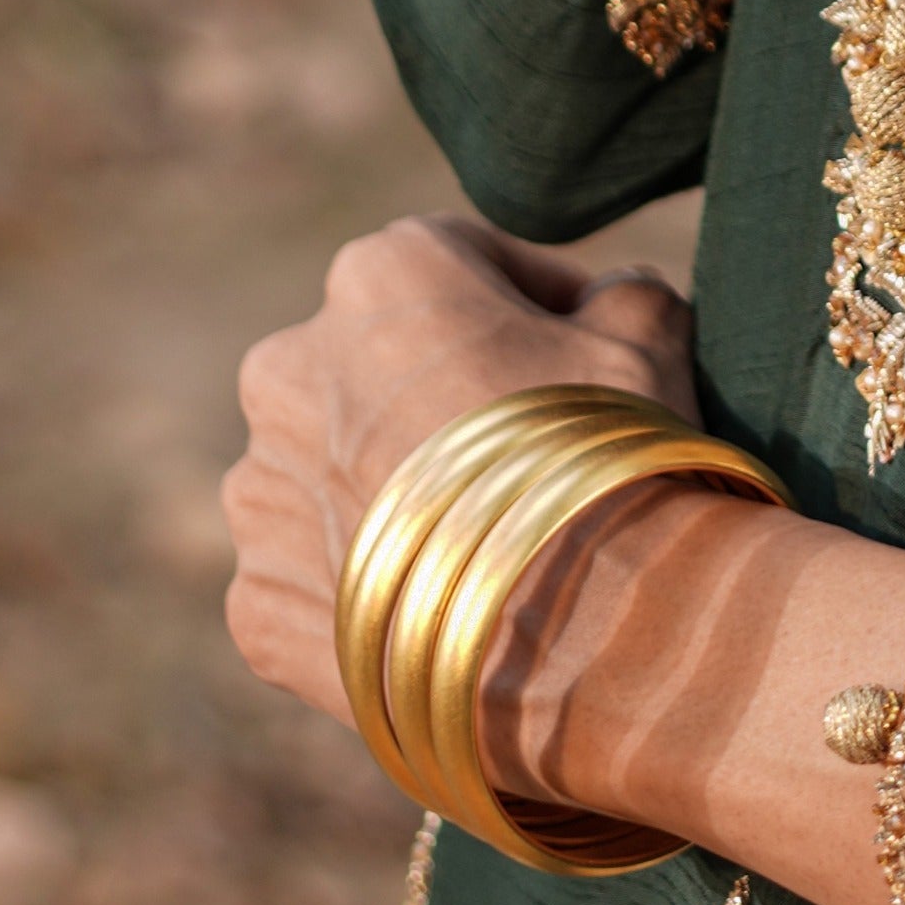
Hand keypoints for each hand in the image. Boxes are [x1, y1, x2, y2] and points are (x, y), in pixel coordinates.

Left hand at [221, 214, 697, 723]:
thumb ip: (623, 294)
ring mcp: (261, 494)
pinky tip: (445, 623)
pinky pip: (312, 587)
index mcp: (378, 277)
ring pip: (330, 484)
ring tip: (486, 553)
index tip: (582, 354)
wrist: (590, 638)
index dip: (531, 306)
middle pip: (376, 376)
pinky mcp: (255, 603)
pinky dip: (366, 599)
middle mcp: (287, 370)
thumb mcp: (648, 340)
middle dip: (444, 408)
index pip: (456, 266)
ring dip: (392, 502)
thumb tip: (615, 299)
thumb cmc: (615, 465)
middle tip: (529, 467)